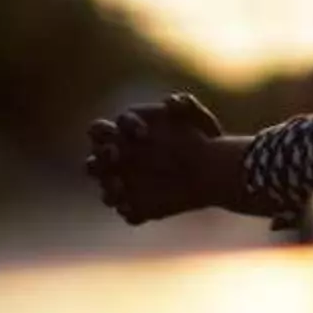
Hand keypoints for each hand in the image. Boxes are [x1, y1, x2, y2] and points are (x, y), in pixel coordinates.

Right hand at [85, 93, 230, 223]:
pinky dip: (130, 210)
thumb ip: (188, 108)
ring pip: (106, 190)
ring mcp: (126, 186)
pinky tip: (138, 206)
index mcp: (123, 136)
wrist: (217, 171)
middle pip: (95, 159)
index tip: (144, 133)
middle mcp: (118, 162)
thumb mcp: (200, 120)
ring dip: (109, 188)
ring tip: (120, 187)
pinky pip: (127, 211)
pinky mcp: (139, 207)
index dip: (119, 130)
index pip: (103, 129)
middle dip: (101, 155)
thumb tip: (173, 101)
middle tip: (116, 154)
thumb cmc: (202, 139)